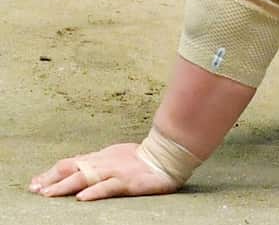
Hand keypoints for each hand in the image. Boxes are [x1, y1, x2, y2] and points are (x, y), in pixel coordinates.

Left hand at [29, 142, 179, 200]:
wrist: (168, 155)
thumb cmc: (143, 159)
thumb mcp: (116, 158)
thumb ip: (97, 164)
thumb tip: (76, 168)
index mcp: (101, 157)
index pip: (71, 163)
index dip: (51, 173)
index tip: (34, 183)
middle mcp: (104, 162)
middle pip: (72, 168)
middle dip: (51, 180)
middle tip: (34, 190)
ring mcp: (115, 171)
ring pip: (85, 177)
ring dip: (65, 187)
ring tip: (48, 195)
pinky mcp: (128, 181)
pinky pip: (108, 187)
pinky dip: (94, 192)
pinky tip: (82, 199)